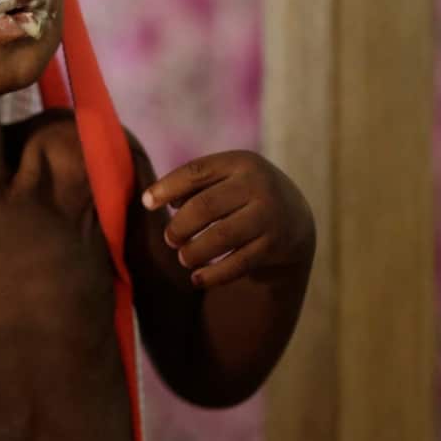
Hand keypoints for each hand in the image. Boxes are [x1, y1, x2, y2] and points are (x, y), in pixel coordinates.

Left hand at [142, 151, 313, 289]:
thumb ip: (191, 185)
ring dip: (194, 252)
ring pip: (220, 237)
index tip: (146, 204)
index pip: (195, 172)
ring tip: (183, 257)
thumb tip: (152, 200)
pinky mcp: (275, 245)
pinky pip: (238, 264)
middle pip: (205, 207)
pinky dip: (213, 275)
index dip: (166, 188)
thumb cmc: (241, 194)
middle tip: (170, 239)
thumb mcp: (224, 178)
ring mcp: (269, 215)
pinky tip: (196, 279)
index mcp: (240, 162)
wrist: (294, 217)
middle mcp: (258, 185)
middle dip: (180, 227)